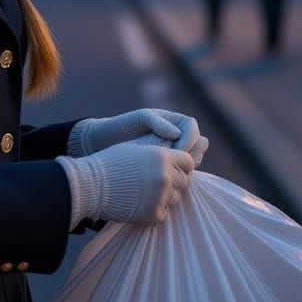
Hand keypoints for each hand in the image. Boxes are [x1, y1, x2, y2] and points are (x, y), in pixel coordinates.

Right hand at [73, 143, 195, 224]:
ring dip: (165, 197)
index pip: (188, 162)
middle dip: (174, 182)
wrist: (91, 185)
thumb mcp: (136, 148)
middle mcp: (165, 175)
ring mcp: (161, 195)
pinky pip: (164, 213)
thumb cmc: (110, 163)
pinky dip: (155, 210)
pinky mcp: (154, 213)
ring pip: (176, 198)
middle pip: (184, 181)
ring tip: (145, 193)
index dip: (181, 166)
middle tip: (155, 183)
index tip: (171, 169)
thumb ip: (159, 152)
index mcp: (162, 156)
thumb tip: (175, 156)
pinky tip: (140, 204)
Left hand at [74, 108, 207, 167]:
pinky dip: (179, 176)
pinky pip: (181, 172)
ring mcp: (173, 151)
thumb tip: (176, 133)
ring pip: (193, 159)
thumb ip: (156, 122)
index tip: (178, 151)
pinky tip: (167, 181)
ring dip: (187, 167)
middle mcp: (176, 135)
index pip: (192, 127)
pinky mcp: (167, 167)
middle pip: (198, 144)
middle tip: (177, 165)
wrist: (104, 144)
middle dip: (192, 154)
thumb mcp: (136, 120)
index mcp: (172, 120)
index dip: (189, 139)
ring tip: (172, 173)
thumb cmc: (119, 128)